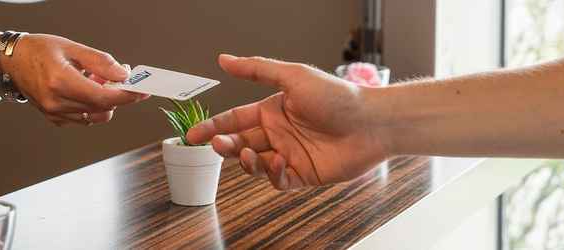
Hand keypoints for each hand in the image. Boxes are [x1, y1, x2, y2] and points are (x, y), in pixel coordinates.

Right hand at [0, 34, 148, 125]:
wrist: (12, 61)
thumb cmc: (37, 50)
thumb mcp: (71, 47)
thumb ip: (100, 62)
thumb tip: (122, 74)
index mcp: (60, 82)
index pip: (104, 97)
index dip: (127, 95)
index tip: (141, 91)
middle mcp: (57, 102)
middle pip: (103, 108)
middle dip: (117, 94)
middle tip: (118, 76)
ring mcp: (55, 113)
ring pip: (96, 116)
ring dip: (104, 101)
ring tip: (95, 80)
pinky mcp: (54, 118)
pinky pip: (84, 119)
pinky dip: (92, 106)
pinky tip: (84, 90)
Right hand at [186, 55, 389, 189]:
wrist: (370, 123)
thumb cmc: (336, 96)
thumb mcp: (292, 76)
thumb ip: (256, 69)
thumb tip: (224, 59)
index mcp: (272, 110)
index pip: (234, 119)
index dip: (213, 126)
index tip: (193, 135)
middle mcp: (279, 132)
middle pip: (240, 143)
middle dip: (224, 146)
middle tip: (216, 146)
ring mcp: (290, 154)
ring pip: (255, 164)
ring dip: (246, 161)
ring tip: (246, 154)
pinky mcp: (303, 174)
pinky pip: (278, 180)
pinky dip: (272, 174)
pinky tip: (278, 162)